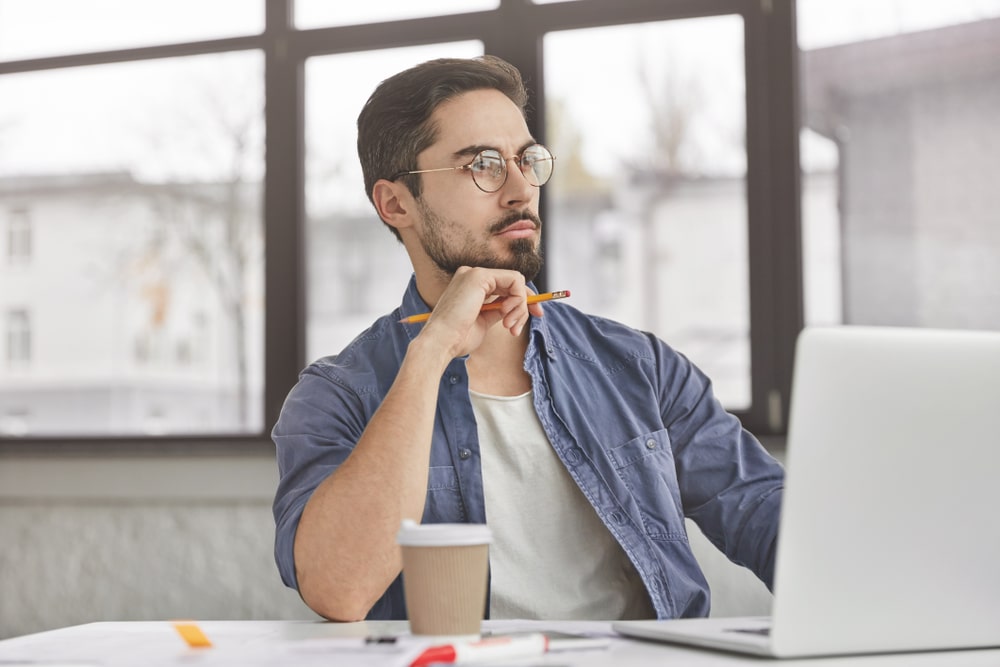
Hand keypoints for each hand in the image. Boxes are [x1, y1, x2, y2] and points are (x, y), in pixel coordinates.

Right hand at [420, 266, 543, 357]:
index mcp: (470, 286)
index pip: (505, 286)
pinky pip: (514, 281)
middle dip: (525, 305)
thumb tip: (515, 308)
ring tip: (509, 325)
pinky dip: (517, 299)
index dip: (522, 300)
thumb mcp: (484, 322)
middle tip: (520, 325)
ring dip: (520, 307)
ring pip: (516, 282)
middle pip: (513, 282)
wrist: (441, 342)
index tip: (534, 315)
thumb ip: (498, 310)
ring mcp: (474, 273)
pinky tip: (506, 314)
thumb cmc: (457, 338)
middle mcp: (471, 275)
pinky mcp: (479, 276)